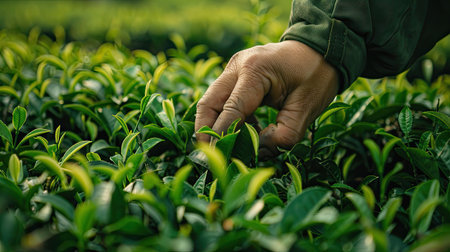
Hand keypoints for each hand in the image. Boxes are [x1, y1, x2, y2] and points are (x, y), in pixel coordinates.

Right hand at [195, 40, 338, 155]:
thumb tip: (258, 151)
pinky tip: (247, 132)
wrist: (319, 49)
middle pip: (208, 104)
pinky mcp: (235, 74)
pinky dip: (229, 119)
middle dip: (206, 132)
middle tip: (210, 158)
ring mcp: (234, 68)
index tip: (220, 160)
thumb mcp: (307, 109)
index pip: (231, 110)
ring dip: (217, 126)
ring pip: (211, 102)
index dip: (224, 137)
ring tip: (234, 147)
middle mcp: (238, 66)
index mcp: (255, 70)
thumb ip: (284, 136)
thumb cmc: (316, 76)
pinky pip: (223, 100)